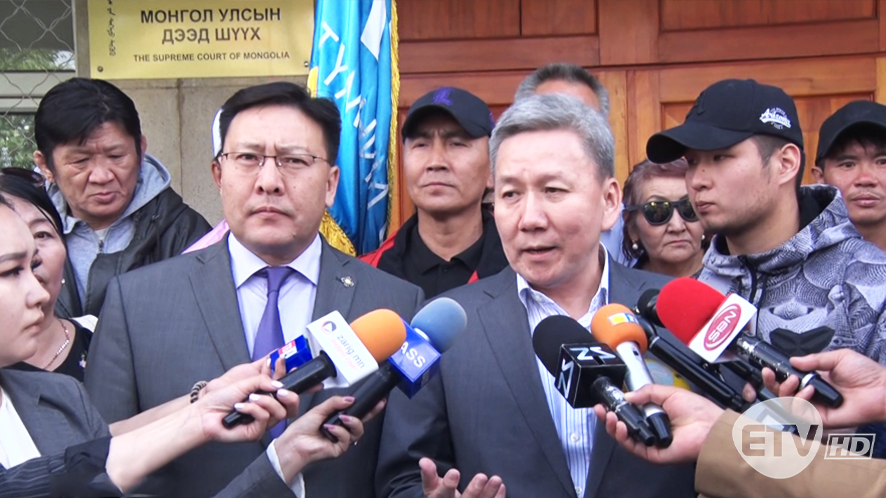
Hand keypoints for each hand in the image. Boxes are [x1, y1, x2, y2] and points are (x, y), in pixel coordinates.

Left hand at [194, 374, 299, 442]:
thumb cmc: (220, 397)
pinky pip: (264, 419)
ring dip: (265, 401)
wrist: (204, 411)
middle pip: (291, 406)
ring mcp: (262, 421)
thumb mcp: (245, 380)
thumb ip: (264, 380)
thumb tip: (280, 384)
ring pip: (279, 412)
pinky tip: (241, 407)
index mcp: (266, 394)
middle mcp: (267, 408)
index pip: (287, 389)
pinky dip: (252, 410)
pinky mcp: (256, 432)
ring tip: (250, 397)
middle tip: (280, 389)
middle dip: (289, 395)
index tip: (295, 369)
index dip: (294, 380)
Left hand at [273, 396, 385, 482]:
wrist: (294, 442)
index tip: (379, 400)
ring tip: (342, 418)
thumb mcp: (320, 409)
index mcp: (338, 419)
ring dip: (352, 422)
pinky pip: (347, 439)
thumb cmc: (303, 428)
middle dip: (371, 413)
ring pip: (358, 430)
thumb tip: (351, 399)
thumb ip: (335, 402)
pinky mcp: (339, 449)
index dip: (370, 407)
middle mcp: (342, 430)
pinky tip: (330, 429)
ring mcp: (342, 440)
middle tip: (375, 405)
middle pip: (363, 422)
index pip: (357, 412)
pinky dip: (340, 432)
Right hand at [420, 458, 505, 497]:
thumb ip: (429, 474)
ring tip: (497, 479)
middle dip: (473, 490)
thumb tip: (423, 460)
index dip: (448, 484)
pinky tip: (501, 487)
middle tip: (482, 476)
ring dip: (490, 493)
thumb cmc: (440, 496)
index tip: (454, 471)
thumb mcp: (432, 487)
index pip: (442, 494)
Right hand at [594, 385, 722, 463]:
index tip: (606, 401)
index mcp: (655, 414)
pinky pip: (633, 448)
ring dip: (613, 427)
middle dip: (609, 417)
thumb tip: (628, 395)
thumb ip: (647, 392)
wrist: (710, 427)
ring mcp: (651, 442)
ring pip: (625, 438)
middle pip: (623, 426)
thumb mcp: (668, 392)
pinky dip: (623, 438)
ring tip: (610, 417)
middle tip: (601, 409)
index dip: (617, 407)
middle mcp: (651, 428)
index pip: (630, 412)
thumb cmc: (698, 411)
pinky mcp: (653, 454)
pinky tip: (620, 426)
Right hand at [761, 349, 885, 427]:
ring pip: (787, 404)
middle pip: (782, 393)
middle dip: (773, 383)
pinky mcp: (820, 419)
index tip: (768, 368)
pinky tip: (809, 392)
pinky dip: (799, 402)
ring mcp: (815, 407)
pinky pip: (800, 414)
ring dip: (787, 391)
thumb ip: (814, 359)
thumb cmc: (866, 373)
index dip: (775, 375)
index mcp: (813, 379)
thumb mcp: (838, 357)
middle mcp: (811, 394)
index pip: (788, 379)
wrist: (881, 389)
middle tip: (772, 374)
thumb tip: (793, 360)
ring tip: (797, 381)